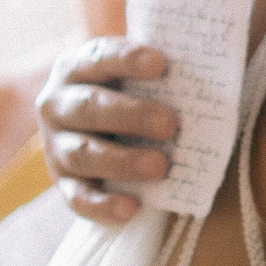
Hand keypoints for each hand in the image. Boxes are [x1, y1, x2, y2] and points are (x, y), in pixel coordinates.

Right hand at [36, 37, 177, 223]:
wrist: (99, 131)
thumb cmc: (129, 96)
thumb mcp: (136, 77)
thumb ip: (162, 74)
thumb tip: (208, 72)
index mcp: (77, 67)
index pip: (99, 58)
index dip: (127, 60)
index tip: (161, 64)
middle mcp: (58, 105)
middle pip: (89, 107)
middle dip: (130, 115)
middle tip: (170, 124)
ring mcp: (57, 147)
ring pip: (83, 154)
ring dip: (122, 160)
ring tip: (160, 167)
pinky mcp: (65, 185)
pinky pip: (78, 199)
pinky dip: (103, 205)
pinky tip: (132, 208)